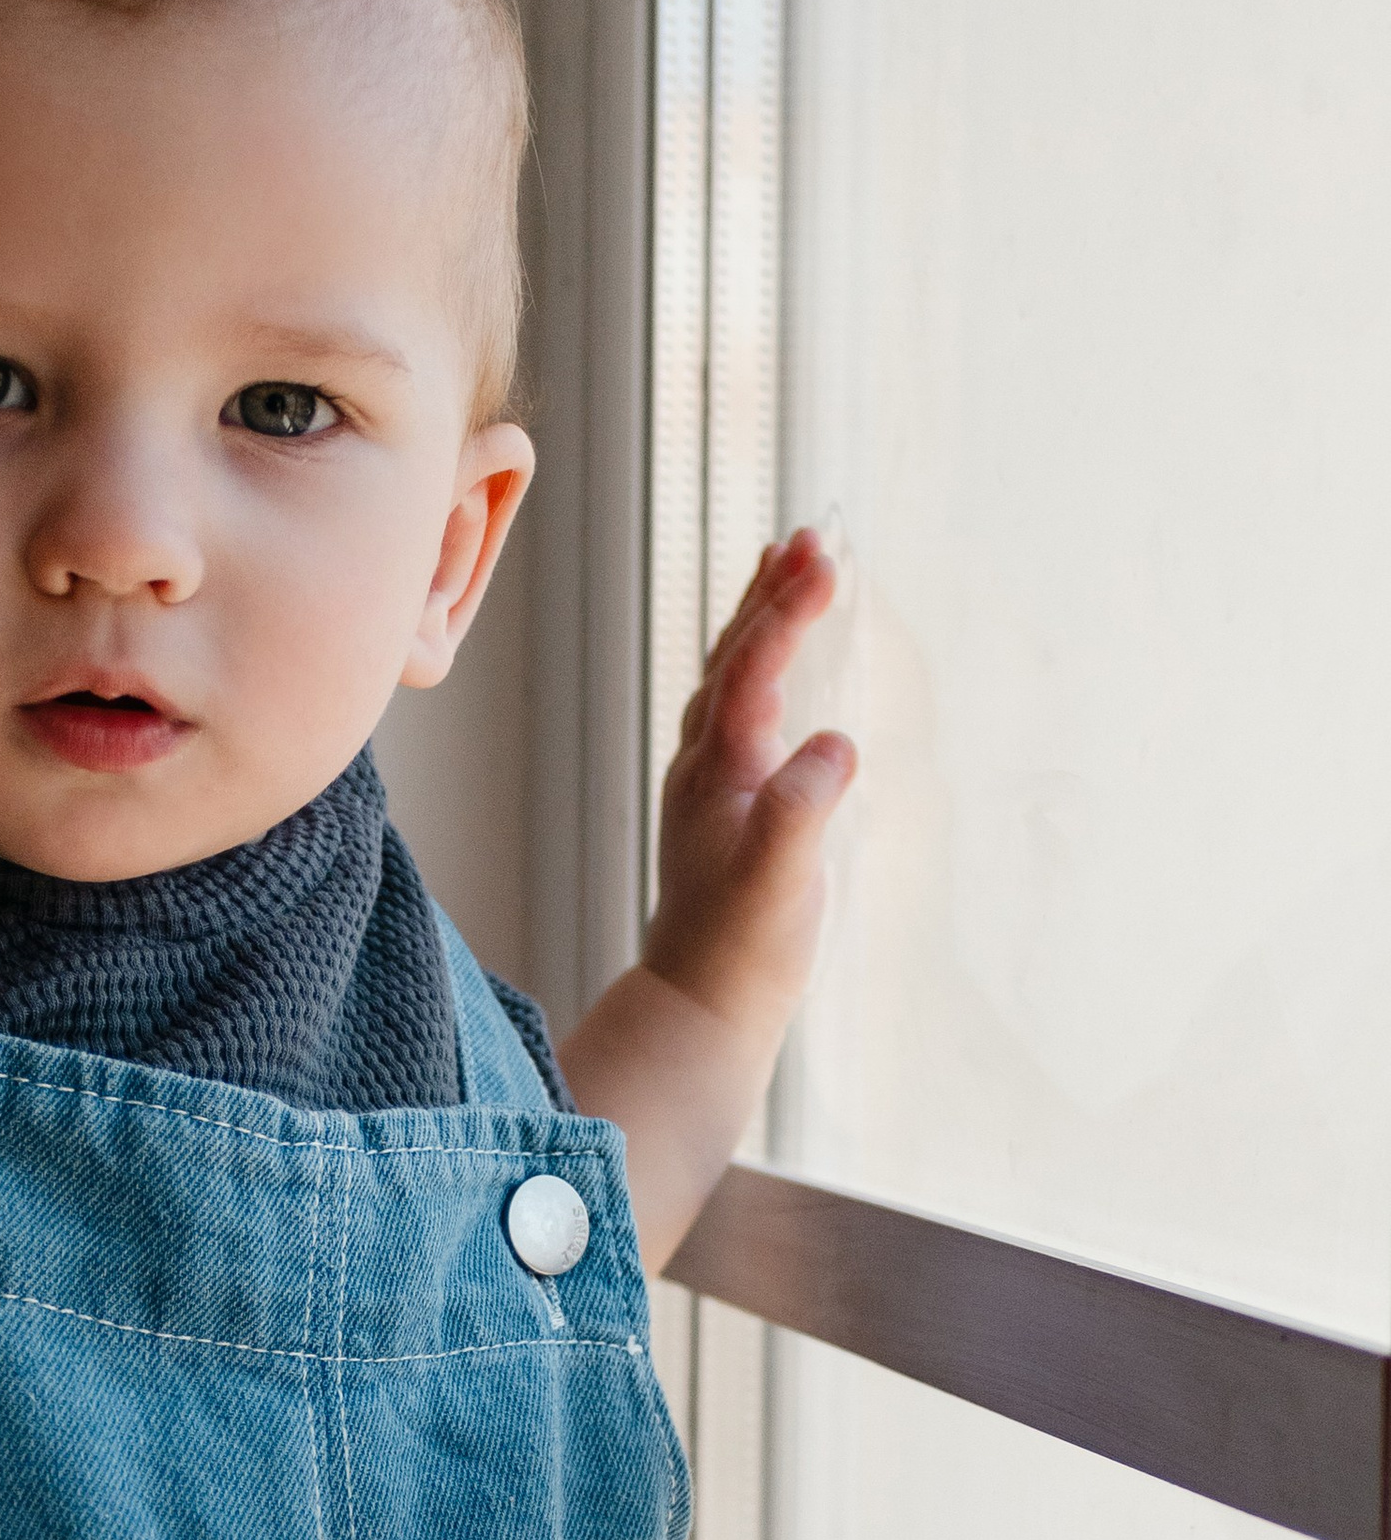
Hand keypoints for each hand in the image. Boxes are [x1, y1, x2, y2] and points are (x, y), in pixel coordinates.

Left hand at [644, 524, 854, 1041]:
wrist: (702, 1003)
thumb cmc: (742, 948)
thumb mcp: (779, 882)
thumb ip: (802, 810)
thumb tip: (836, 744)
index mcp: (717, 772)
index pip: (750, 669)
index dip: (786, 612)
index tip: (823, 560)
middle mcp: (705, 764)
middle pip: (733, 656)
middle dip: (772, 593)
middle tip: (811, 536)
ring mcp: (712, 780)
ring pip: (732, 676)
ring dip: (761, 617)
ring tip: (790, 562)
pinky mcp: (728, 801)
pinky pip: (741, 709)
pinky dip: (761, 663)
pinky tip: (776, 657)